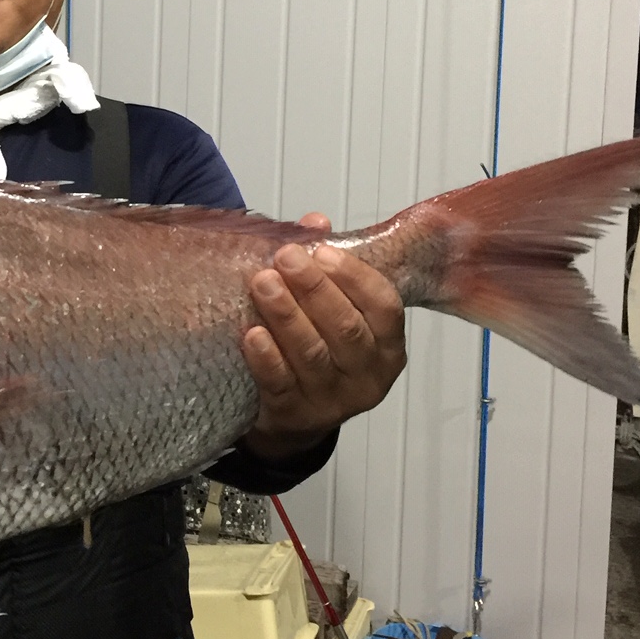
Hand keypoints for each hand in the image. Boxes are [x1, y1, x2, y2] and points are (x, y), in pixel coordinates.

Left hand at [241, 213, 406, 462]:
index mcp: (387, 347)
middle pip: (346, 328)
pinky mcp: (296, 415)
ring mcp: (333, 401)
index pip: (384, 307)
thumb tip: (315, 221)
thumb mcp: (332, 311)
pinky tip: (252, 333)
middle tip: (284, 258)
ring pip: (312, 353)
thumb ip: (326, 268)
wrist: (294, 417)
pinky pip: (281, 383)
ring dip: (286, 314)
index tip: (322, 251)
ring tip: (262, 283)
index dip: (354, 277)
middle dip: (313, 288)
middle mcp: (367, 377)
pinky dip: (266, 357)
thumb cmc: (319, 351)